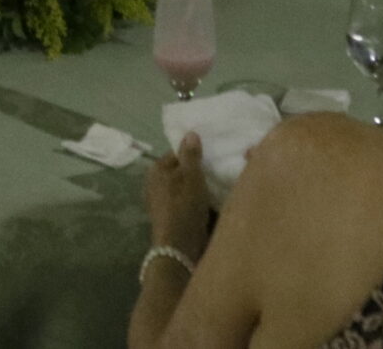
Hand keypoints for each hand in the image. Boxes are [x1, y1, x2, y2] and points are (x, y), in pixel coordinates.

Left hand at [147, 133, 213, 260]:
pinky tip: (218, 203)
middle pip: (184, 172)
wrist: (180, 248)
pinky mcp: (175, 219)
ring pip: (189, 190)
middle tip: (223, 168)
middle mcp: (157, 185)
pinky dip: (202, 204)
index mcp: (157, 171)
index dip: (196, 153)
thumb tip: (190, 133)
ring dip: (204, 189)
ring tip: (225, 184)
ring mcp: (165, 204)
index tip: (215, 153)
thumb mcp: (191, 177)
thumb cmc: (183, 207)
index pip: (178, 153)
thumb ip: (191, 155)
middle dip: (201, 172)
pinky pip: (191, 205)